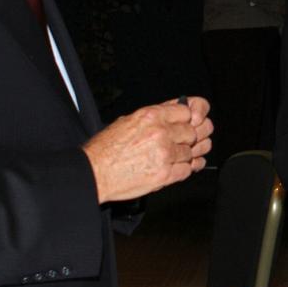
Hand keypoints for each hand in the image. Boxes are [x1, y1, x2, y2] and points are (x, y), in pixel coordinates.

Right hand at [83, 96, 213, 203]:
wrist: (94, 172)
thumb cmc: (106, 148)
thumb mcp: (128, 120)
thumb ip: (154, 116)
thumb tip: (174, 112)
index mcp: (152, 115)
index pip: (188, 111)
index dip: (190, 118)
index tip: (190, 123)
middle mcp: (161, 132)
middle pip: (193, 132)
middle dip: (190, 138)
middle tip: (186, 142)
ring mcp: (164, 154)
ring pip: (191, 152)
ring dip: (186, 156)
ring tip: (178, 156)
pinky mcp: (164, 175)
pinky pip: (187, 170)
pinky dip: (184, 170)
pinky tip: (178, 168)